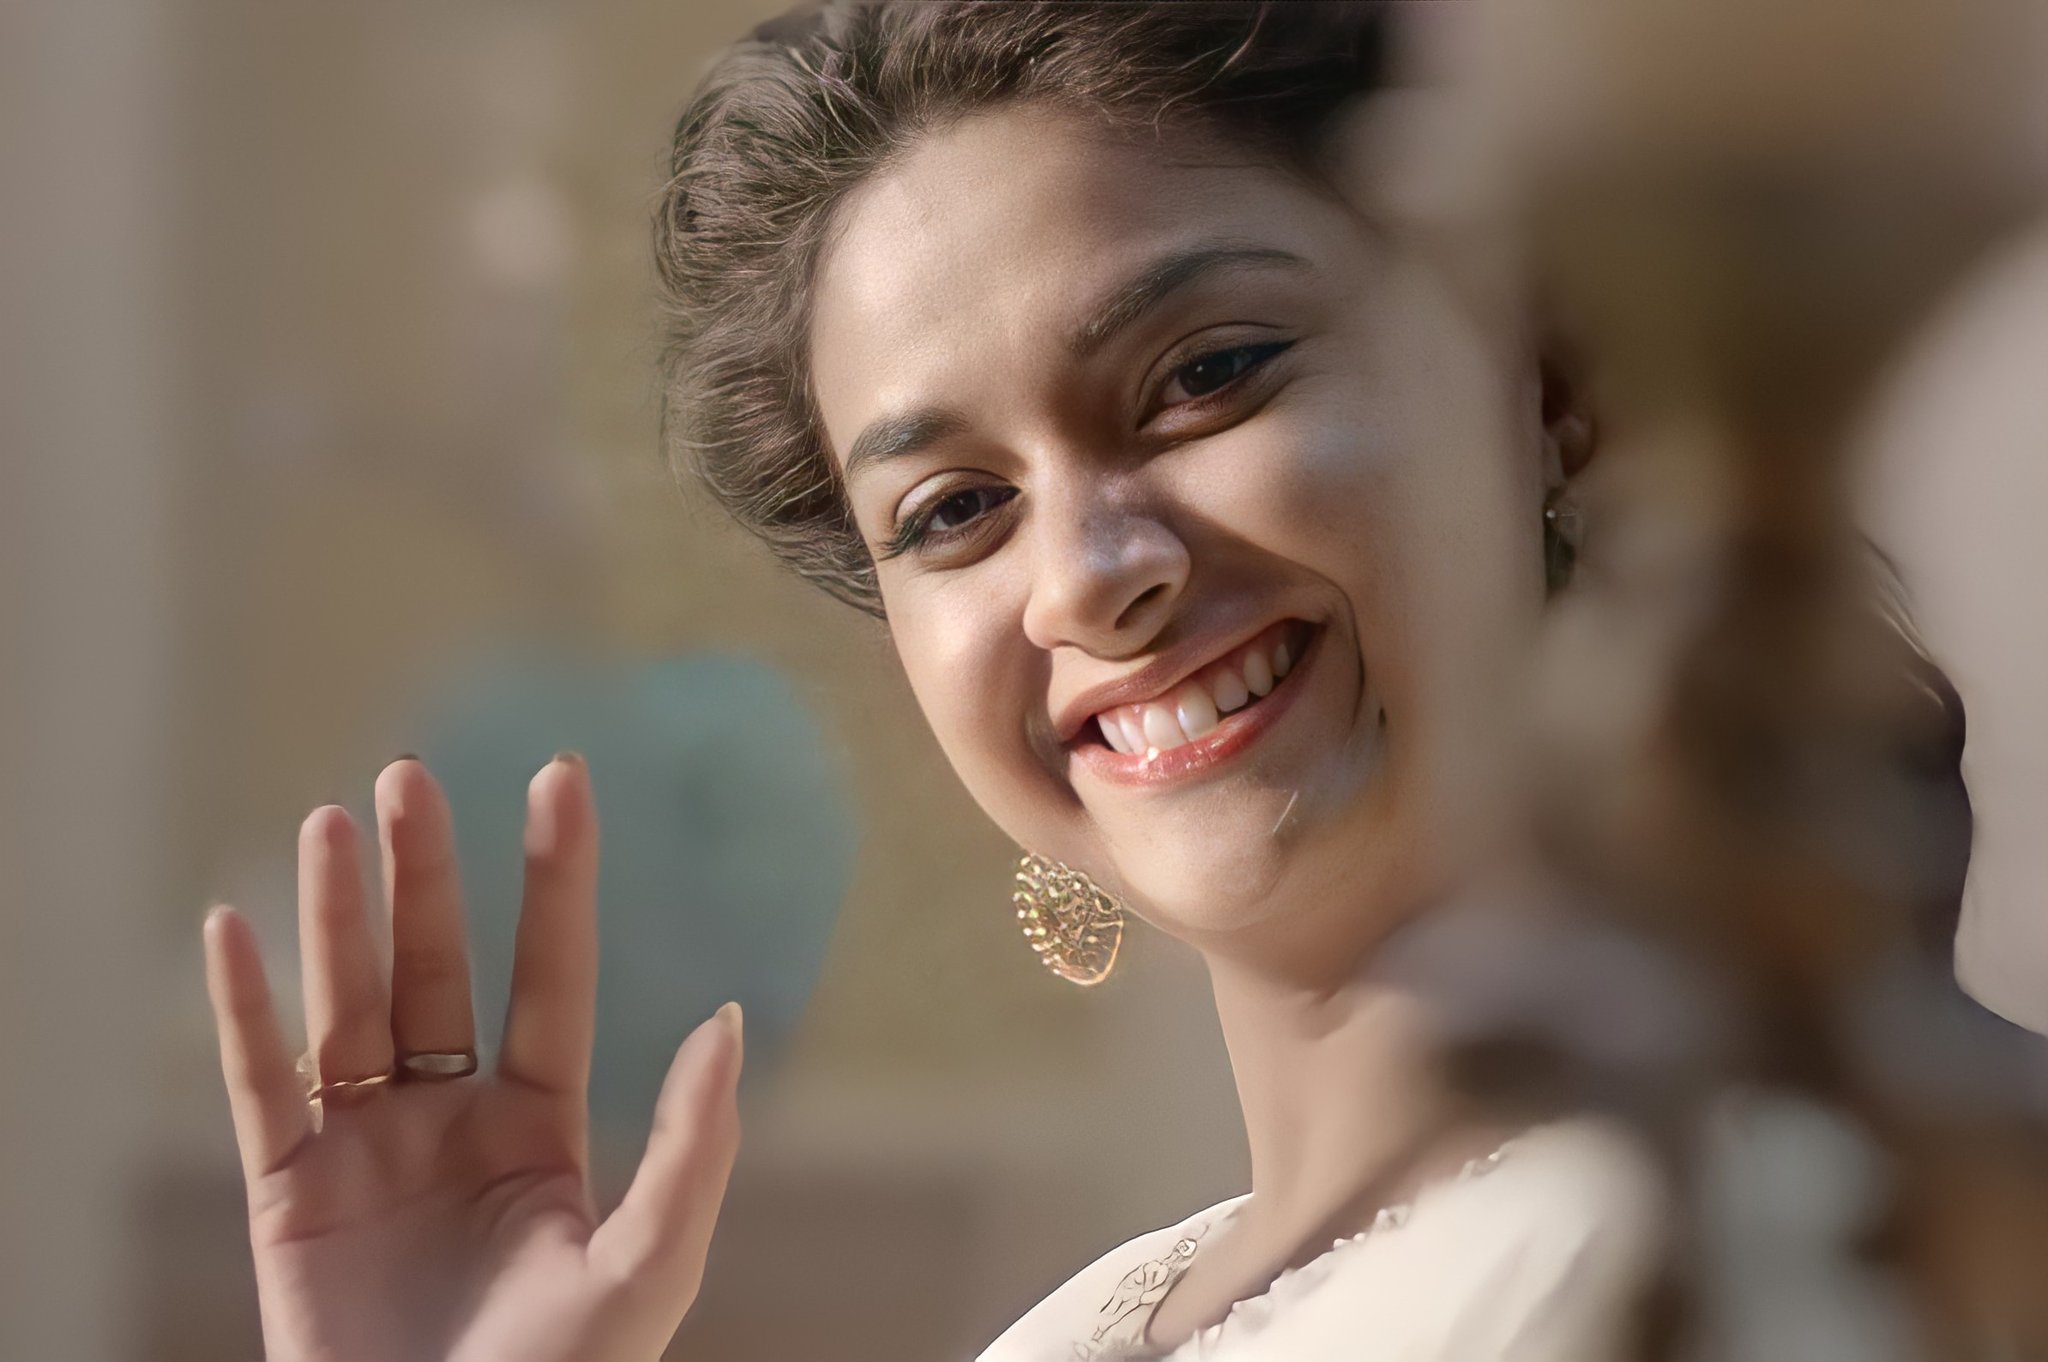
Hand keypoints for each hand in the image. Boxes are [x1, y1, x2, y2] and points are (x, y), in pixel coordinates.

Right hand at [202, 754, 741, 1361]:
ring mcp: (367, 1150)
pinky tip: (232, 927)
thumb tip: (728, 1013)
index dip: (554, 878)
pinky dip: (242, 1011)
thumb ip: (693, 1143)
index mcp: (541, 1127)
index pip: (548, 975)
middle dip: (425, 875)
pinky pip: (258, 1086)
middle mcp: (451, 1120)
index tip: (560, 777)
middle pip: (436, 970)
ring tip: (334, 821)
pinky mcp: (287, 1196)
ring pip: (348, 1007)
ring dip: (336, 915)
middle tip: (410, 778)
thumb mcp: (649, 1265)